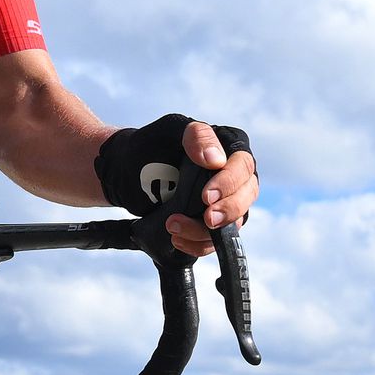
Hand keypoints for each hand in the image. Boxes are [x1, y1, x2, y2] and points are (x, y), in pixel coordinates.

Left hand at [95, 115, 259, 256]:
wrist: (129, 170)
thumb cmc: (155, 144)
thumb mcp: (173, 129)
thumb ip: (197, 136)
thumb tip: (216, 160)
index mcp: (231, 148)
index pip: (243, 167)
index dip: (229, 184)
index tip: (207, 196)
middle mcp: (233, 176)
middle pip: (245, 198)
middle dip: (227, 212)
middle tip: (207, 219)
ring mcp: (223, 202)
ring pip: (231, 224)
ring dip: (204, 231)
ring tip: (173, 226)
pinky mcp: (208, 224)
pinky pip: (213, 241)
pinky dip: (196, 245)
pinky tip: (177, 239)